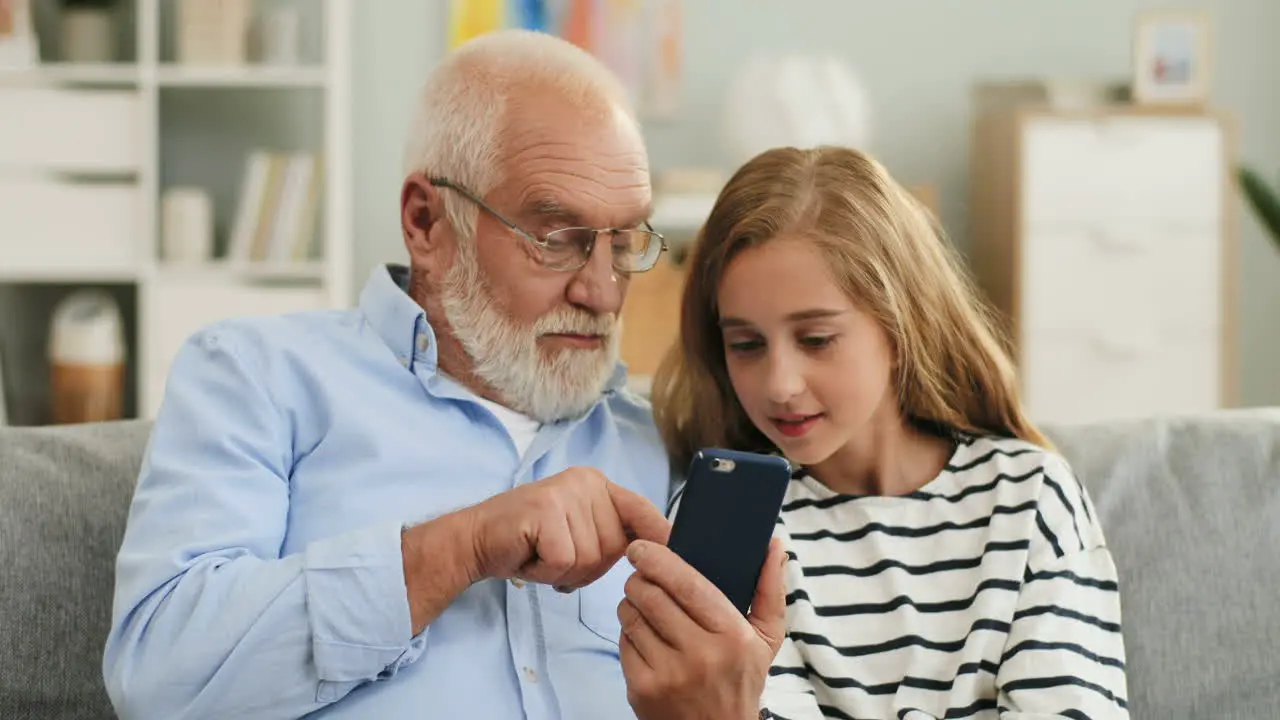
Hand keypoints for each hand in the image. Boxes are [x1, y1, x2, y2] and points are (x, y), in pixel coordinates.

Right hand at [466, 466, 671, 589]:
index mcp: (597, 484)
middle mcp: (584, 482)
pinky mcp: (545, 510)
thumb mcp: (578, 534)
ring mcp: (564, 493)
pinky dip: (546, 571)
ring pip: (590, 559)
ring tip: (540, 554)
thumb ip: (612, 537)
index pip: (641, 509)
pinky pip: (565, 561)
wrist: (475, 540)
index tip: (674, 550)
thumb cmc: (529, 544)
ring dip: (564, 572)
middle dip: (586, 568)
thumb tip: (660, 551)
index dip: (658, 535)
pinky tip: (529, 556)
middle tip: (555, 556)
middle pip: (615, 548)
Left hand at [619, 536, 787, 719]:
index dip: (659, 559)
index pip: (687, 584)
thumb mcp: (767, 638)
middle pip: (651, 596)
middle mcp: (700, 654)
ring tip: (642, 603)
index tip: (641, 547)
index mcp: (732, 635)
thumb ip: (770, 589)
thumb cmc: (741, 678)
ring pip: (631, 616)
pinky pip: (623, 642)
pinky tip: (644, 634)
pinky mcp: (642, 688)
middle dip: (638, 578)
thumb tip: (775, 545)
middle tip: (640, 574)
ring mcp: (668, 673)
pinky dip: (628, 632)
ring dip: (630, 603)